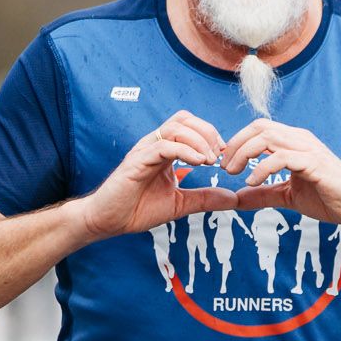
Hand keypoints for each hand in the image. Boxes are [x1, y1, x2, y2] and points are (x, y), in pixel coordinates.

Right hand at [77, 111, 236, 240]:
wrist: (108, 221)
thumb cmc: (137, 209)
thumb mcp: (180, 204)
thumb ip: (205, 198)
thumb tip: (233, 198)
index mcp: (164, 150)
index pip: (190, 126)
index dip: (211, 135)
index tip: (223, 155)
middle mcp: (154, 144)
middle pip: (184, 119)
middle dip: (207, 132)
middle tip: (219, 156)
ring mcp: (145, 150)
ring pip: (175, 127)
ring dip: (198, 141)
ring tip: (210, 160)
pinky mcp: (136, 161)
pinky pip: (163, 146)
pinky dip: (184, 151)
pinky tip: (198, 163)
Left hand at [220, 120, 340, 228]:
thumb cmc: (329, 197)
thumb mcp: (288, 196)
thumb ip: (263, 194)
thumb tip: (236, 198)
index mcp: (294, 143)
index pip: (259, 129)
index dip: (237, 142)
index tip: (225, 163)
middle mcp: (300, 140)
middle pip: (259, 127)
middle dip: (236, 145)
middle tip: (225, 167)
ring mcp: (308, 149)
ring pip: (267, 136)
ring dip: (244, 154)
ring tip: (234, 174)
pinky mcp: (315, 163)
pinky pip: (282, 157)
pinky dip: (262, 168)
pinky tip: (252, 182)